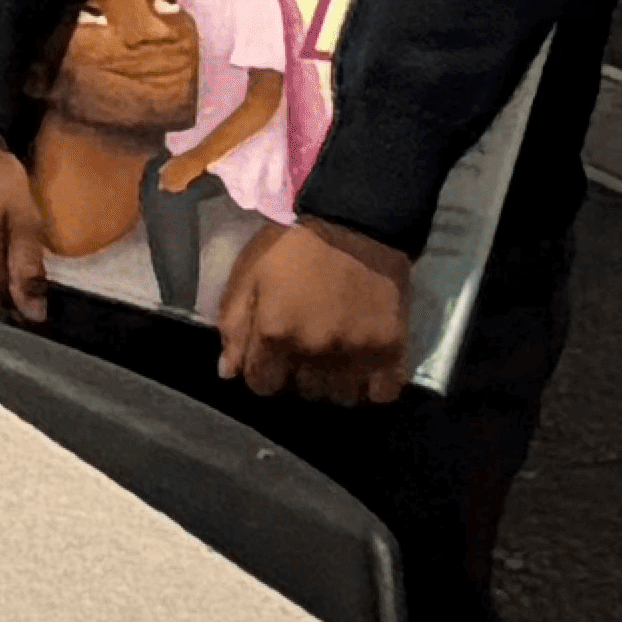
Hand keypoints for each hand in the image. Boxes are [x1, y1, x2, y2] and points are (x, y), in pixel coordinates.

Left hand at [215, 219, 412, 404]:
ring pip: (339, 397)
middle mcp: (314, 351)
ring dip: (332, 384)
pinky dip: (372, 387)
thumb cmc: (293, 245)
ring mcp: (355, 354)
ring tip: (332, 359)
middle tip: (303, 350)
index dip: (262, 372)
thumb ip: (233, 325)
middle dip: (296, 375)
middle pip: (301, 392)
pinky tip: (363, 368)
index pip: (262, 385)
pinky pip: (382, 394)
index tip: (270, 357)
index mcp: (275, 332)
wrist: (354, 223)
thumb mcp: (248, 274)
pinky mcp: (392, 351)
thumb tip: (229, 372)